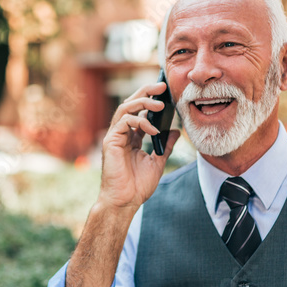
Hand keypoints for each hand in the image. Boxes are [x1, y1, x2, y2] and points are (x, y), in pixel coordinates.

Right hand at [98, 81, 179, 211]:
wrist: (125, 201)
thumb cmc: (137, 186)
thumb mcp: (157, 162)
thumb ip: (165, 146)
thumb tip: (175, 131)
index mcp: (131, 137)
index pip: (139, 112)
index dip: (150, 100)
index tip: (165, 93)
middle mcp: (121, 133)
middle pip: (131, 104)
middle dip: (146, 92)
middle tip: (162, 86)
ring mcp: (115, 136)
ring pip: (125, 108)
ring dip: (143, 103)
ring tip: (159, 105)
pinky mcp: (111, 141)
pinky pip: (124, 121)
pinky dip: (139, 122)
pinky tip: (153, 130)